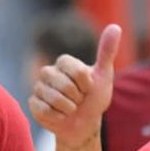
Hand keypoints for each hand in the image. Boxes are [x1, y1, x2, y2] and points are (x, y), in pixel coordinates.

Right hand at [29, 24, 121, 148]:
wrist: (85, 123)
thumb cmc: (94, 98)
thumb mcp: (104, 75)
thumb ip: (107, 52)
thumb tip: (115, 27)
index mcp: (64, 62)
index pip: (76, 71)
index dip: (86, 84)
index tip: (88, 87)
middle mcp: (48, 72)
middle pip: (65, 85)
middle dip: (78, 97)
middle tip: (79, 99)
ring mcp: (39, 88)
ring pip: (54, 98)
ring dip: (69, 108)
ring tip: (71, 108)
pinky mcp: (33, 104)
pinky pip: (45, 110)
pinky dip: (59, 117)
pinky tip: (61, 116)